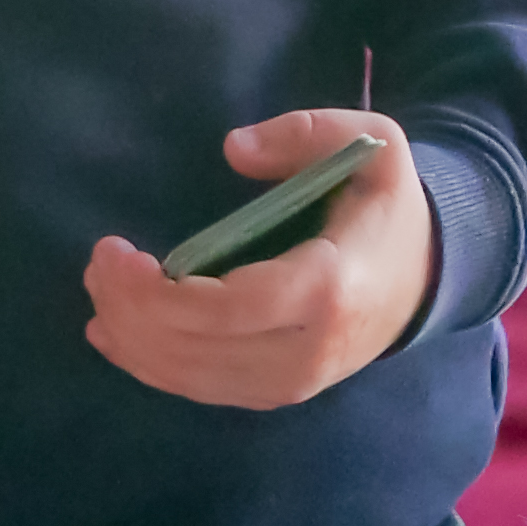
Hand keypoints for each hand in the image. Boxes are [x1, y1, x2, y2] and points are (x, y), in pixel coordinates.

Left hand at [85, 109, 432, 408]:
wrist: (426, 277)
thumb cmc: (389, 208)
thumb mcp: (372, 145)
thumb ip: (305, 133)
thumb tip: (234, 149)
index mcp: (329, 290)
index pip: (230, 309)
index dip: (160, 293)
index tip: (118, 254)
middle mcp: (307, 351)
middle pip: (198, 349)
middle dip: (131, 310)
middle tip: (99, 262)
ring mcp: (292, 382)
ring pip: (192, 377)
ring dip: (132, 339)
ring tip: (99, 290)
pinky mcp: (277, 392)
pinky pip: (202, 389)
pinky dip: (151, 366)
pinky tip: (114, 335)